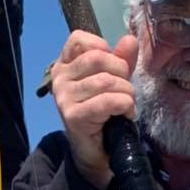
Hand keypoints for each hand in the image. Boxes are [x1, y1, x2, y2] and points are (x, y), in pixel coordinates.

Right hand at [49, 31, 138, 189]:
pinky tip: (126, 114)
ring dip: (126, 93)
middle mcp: (59, 78)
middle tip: (126, 90)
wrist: (97, 151)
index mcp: (65, 64)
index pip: (79, 39)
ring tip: (127, 105)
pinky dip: (124, 106)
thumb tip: (130, 39)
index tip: (113, 68)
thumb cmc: (104, 112)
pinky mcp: (73, 116)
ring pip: (106, 81)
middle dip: (122, 73)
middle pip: (97, 58)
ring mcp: (63, 97)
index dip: (103, 48)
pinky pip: (107, 101)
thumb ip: (121, 59)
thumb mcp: (115, 80)